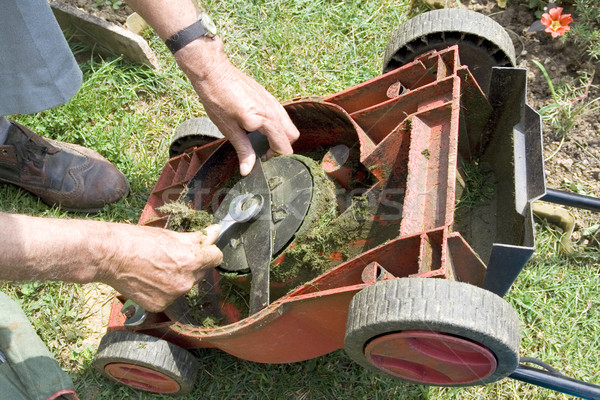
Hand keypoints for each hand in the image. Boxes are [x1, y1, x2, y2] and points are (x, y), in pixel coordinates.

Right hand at [103, 224, 222, 311]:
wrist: (110, 256)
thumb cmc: (138, 241)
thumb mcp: (171, 235)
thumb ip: (197, 238)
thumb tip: (215, 231)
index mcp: (191, 261)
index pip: (216, 257)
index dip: (209, 251)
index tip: (202, 248)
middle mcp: (185, 281)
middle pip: (200, 272)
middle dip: (192, 264)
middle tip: (171, 255)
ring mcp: (172, 296)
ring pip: (185, 284)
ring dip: (178, 277)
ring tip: (157, 267)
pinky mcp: (159, 306)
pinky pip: (170, 296)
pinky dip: (163, 290)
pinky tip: (149, 279)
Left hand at [175, 38, 299, 175]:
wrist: (213, 72)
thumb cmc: (218, 99)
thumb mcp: (229, 129)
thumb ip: (243, 150)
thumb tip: (247, 170)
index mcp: (265, 120)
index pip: (284, 146)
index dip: (277, 158)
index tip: (264, 161)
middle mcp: (274, 110)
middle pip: (292, 136)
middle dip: (283, 147)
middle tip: (265, 153)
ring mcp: (273, 101)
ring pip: (289, 124)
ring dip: (281, 136)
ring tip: (262, 141)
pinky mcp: (268, 96)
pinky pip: (281, 114)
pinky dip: (277, 125)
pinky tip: (260, 127)